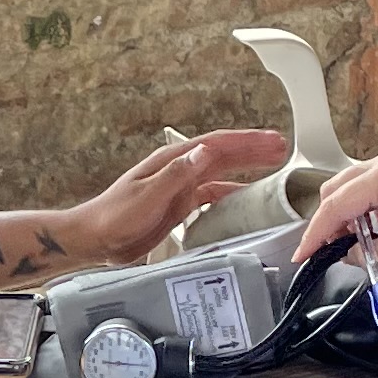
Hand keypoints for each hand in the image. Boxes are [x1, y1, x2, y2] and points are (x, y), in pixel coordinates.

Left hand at [62, 128, 290, 265]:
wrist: (95, 238)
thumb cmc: (114, 216)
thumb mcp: (147, 195)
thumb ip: (177, 174)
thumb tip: (205, 152)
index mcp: (172, 161)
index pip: (217, 144)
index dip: (247, 141)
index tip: (272, 140)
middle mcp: (178, 170)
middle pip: (223, 154)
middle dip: (254, 149)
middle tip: (282, 147)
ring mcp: (179, 187)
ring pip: (221, 172)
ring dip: (247, 167)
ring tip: (273, 164)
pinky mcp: (178, 205)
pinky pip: (212, 195)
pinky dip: (231, 193)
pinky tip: (245, 196)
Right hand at [289, 146, 377, 268]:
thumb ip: (374, 255)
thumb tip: (351, 257)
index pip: (335, 205)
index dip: (316, 234)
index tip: (303, 254)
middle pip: (338, 191)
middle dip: (331, 223)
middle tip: (332, 252)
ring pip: (355, 190)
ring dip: (352, 218)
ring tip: (365, 246)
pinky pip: (374, 189)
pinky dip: (370, 211)